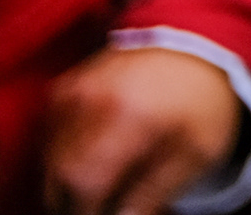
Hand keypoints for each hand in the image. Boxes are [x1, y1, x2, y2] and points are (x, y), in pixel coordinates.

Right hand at [43, 47, 247, 214]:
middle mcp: (92, 99)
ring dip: (65, 184)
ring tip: (102, 186)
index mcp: (130, 116)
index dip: (86, 211)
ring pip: (49, 160)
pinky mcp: (62, 90)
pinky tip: (94, 160)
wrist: (195, 51)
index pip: (84, 184)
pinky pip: (49, 140)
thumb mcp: (196, 154)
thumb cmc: (201, 107)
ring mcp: (72, 92)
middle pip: (59, 175)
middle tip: (100, 206)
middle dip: (72, 203)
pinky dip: (63, 159)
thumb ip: (152, 193)